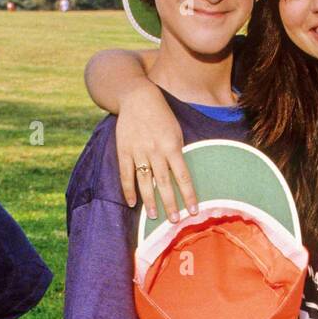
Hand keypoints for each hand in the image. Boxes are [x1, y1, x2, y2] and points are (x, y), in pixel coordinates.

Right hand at [117, 83, 196, 221]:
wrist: (137, 97)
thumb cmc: (161, 115)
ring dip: (150, 200)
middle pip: (164, 182)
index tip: (193, 211)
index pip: (183, 176)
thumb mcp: (176, 131)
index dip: (189, 195)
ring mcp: (138, 151)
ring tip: (153, 217)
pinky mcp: (124, 150)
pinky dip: (128, 189)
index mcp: (172, 146)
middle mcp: (155, 151)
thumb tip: (181, 175)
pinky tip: (132, 203)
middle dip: (170, 203)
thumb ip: (178, 152)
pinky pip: (125, 174)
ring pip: (145, 181)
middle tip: (174, 221)